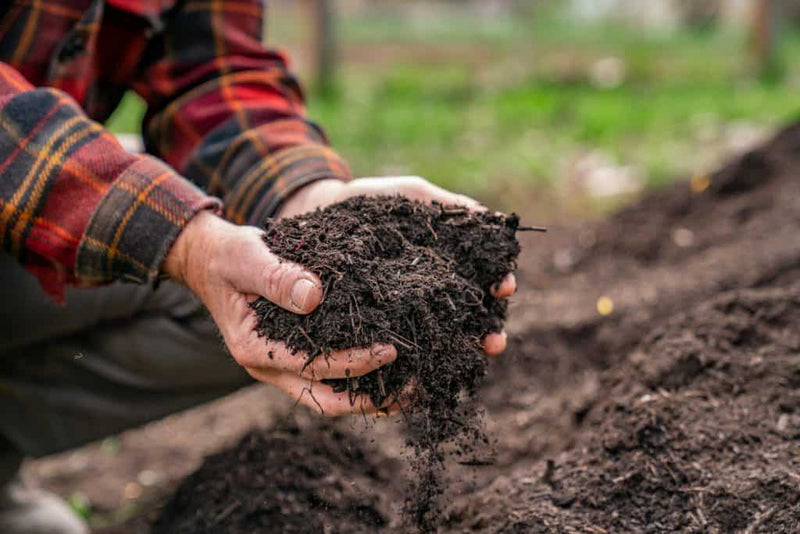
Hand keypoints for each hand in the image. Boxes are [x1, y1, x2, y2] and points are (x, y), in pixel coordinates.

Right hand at [164, 211, 397, 415]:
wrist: (212, 260)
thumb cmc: (229, 256)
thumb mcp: (248, 258)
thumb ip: (277, 276)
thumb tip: (315, 295)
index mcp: (254, 348)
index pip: (312, 366)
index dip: (353, 362)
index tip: (389, 350)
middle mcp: (267, 366)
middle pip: (324, 400)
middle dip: (369, 400)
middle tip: (411, 389)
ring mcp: (280, 365)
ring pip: (328, 396)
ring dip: (367, 396)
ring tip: (409, 389)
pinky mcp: (292, 355)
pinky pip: (327, 377)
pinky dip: (357, 378)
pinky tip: (389, 371)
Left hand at [278, 176, 516, 355]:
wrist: (320, 216)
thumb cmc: (369, 203)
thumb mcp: (407, 196)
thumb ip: (443, 204)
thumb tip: (485, 217)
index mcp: (448, 263)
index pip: (484, 278)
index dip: (500, 283)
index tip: (505, 286)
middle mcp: (434, 294)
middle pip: (472, 319)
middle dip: (489, 331)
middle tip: (496, 341)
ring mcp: (408, 315)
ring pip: (443, 342)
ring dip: (461, 354)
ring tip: (470, 361)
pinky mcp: (379, 330)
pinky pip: (402, 353)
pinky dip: (417, 367)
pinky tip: (425, 377)